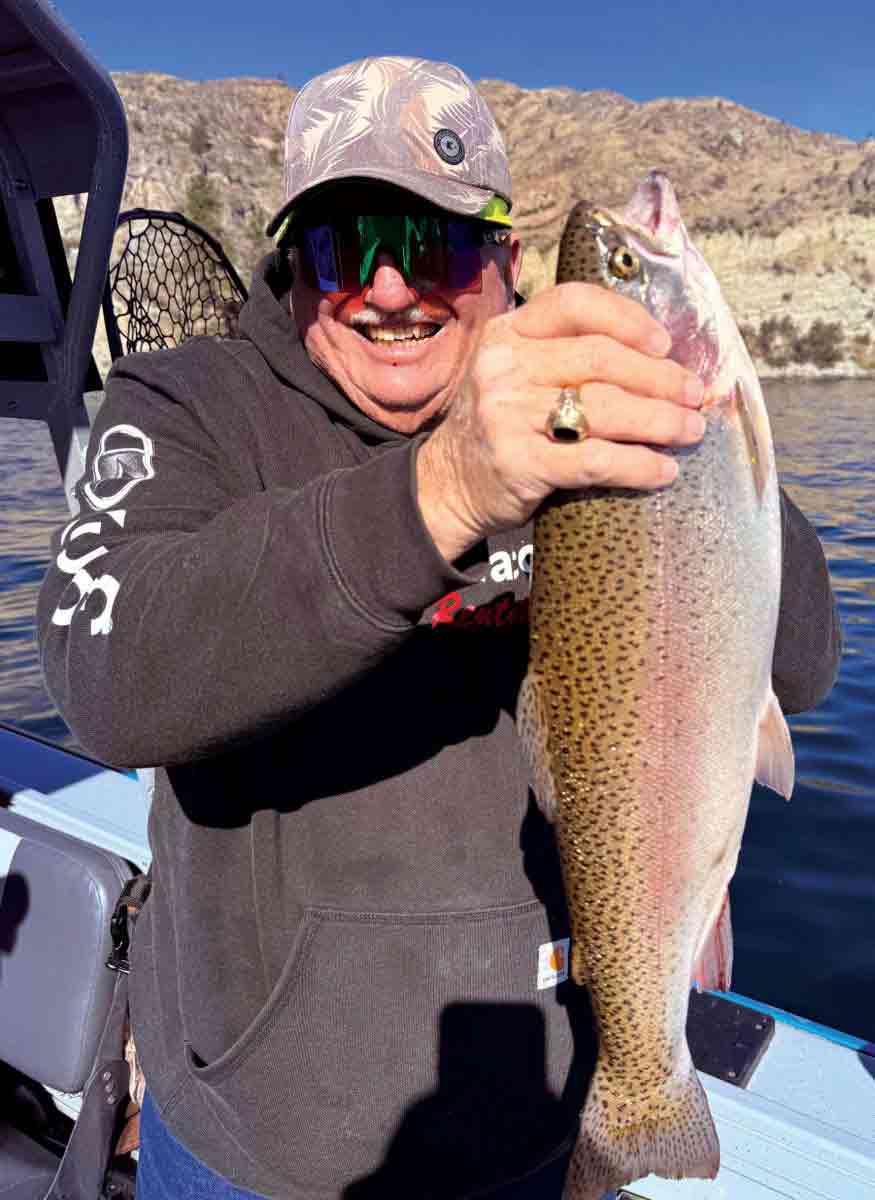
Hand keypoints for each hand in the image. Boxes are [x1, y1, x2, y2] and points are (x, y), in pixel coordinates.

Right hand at [416, 281, 705, 562]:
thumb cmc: (499, 427)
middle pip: (601, 359)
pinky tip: (664, 470)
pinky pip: (596, 460)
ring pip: (605, 408)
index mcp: (506, 333)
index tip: (664, 343)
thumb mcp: (513, 373)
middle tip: (693, 394)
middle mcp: (503, 368)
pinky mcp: (520, 463)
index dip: (628, 318)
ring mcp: (508, 416)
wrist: (448, 486)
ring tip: (690, 429)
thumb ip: (562, 355)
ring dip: (660, 420)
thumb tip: (656, 356)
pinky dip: (639, 465)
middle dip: (659, 377)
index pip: (575, 305)